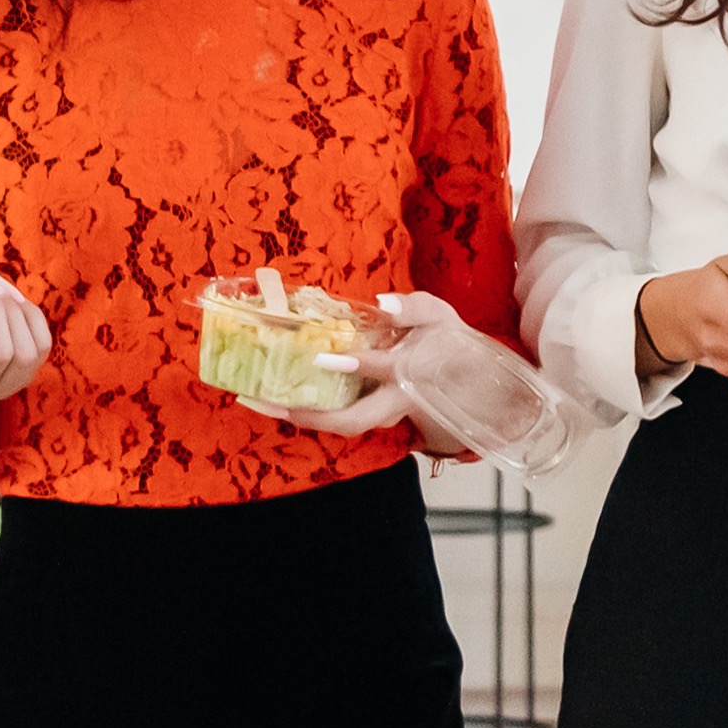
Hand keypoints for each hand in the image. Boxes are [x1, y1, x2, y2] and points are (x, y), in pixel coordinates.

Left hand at [237, 291, 474, 456]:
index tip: (323, 357)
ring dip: (300, 417)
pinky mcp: (371, 412)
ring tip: (258, 401)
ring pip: (341, 424)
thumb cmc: (448, 342)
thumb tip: (384, 303)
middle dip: (308, 416)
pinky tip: (276, 398)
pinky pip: (339, 418)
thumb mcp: (438, 316)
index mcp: (411, 372)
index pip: (382, 370)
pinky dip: (307, 412)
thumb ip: (413, 308)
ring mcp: (382, 412)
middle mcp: (393, 400)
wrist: (468, 380)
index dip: (354, 366)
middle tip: (266, 403)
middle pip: (351, 420)